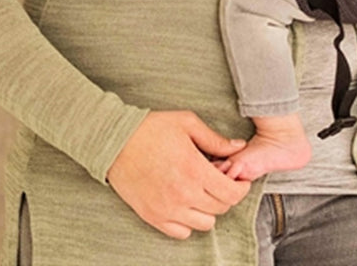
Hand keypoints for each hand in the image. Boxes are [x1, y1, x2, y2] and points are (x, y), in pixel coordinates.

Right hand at [106, 111, 251, 239]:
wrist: (115, 142)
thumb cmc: (150, 128)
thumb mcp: (186, 123)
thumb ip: (214, 139)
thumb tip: (238, 147)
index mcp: (194, 169)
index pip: (231, 193)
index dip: (241, 188)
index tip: (240, 181)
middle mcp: (183, 194)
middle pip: (220, 208)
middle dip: (226, 195)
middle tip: (218, 180)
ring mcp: (167, 209)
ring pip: (204, 224)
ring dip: (208, 209)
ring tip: (201, 191)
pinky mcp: (153, 217)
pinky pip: (182, 232)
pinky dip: (189, 222)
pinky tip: (186, 203)